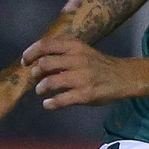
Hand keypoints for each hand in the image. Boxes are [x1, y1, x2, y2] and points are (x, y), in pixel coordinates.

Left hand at [22, 36, 143, 110]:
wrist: (123, 77)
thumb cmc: (98, 64)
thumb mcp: (82, 51)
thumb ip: (62, 53)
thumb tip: (37, 60)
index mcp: (75, 46)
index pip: (45, 45)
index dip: (30, 53)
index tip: (25, 61)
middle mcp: (77, 59)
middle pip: (44, 63)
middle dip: (34, 72)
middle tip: (34, 78)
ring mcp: (82, 78)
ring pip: (50, 81)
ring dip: (40, 88)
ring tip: (41, 90)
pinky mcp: (85, 94)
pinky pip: (61, 100)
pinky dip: (50, 103)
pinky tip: (48, 104)